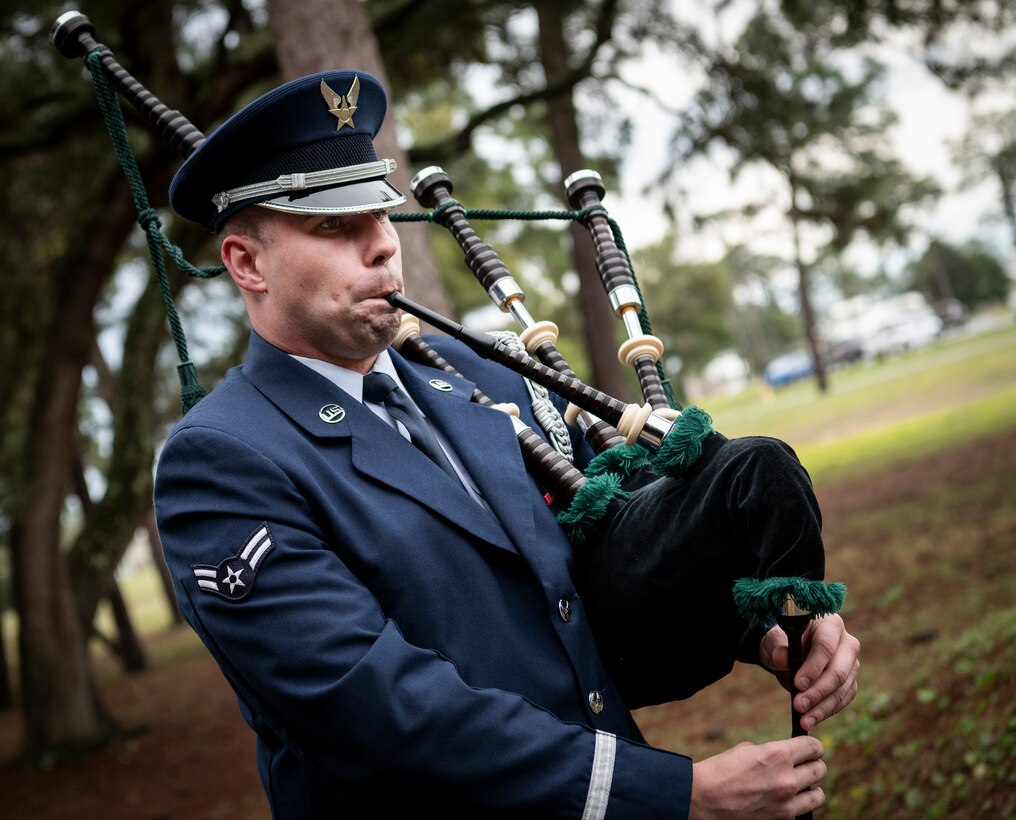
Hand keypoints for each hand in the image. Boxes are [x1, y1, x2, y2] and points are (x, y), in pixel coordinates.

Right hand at [689, 736, 826, 818]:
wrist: (703, 797)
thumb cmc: (721, 770)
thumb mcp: (747, 750)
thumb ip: (772, 752)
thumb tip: (786, 756)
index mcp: (778, 754)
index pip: (813, 747)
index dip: (814, 746)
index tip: (812, 748)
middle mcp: (787, 778)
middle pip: (820, 770)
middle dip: (814, 765)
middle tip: (806, 765)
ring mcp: (786, 802)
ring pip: (818, 795)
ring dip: (812, 788)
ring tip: (804, 786)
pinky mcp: (781, 819)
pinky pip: (801, 811)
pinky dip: (797, 805)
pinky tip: (787, 800)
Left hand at [759, 613, 860, 730]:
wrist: (788, 651)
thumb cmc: (783, 641)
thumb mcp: (775, 640)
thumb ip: (778, 647)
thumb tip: (782, 659)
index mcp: (830, 624)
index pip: (826, 646)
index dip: (813, 667)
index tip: (798, 684)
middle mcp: (847, 643)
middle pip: (839, 670)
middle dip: (818, 691)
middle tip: (798, 705)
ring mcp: (852, 664)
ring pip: (842, 689)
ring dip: (822, 707)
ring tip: (804, 719)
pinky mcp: (850, 682)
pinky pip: (843, 699)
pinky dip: (827, 711)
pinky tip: (811, 719)